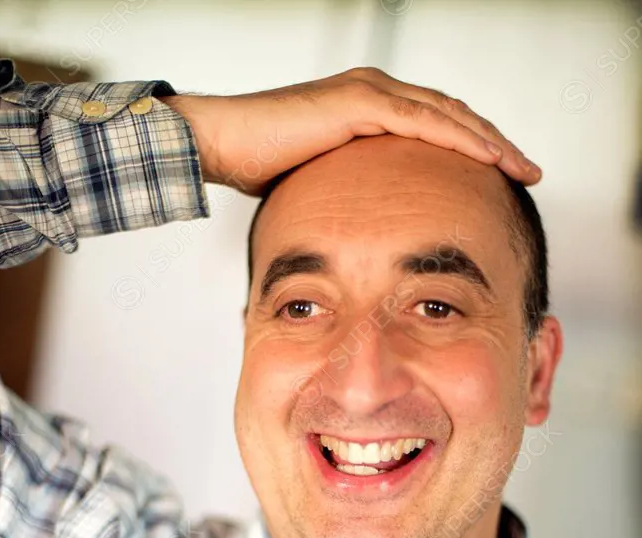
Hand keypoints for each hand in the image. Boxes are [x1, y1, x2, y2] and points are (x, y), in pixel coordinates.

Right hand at [161, 66, 539, 197]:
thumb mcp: (324, 185)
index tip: (500, 178)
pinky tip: (489, 157)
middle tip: (528, 172)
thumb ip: (354, 195)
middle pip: (452, 117)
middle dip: (494, 145)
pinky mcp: (361, 102)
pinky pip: (424, 121)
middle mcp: (376, 92)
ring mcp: (370, 92)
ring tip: (521, 167)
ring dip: (490, 141)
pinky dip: (460, 138)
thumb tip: (369, 231)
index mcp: (369, 110)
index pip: (435, 127)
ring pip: (448, 115)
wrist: (223, 142)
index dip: (472, 150)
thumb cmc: (261, 167)